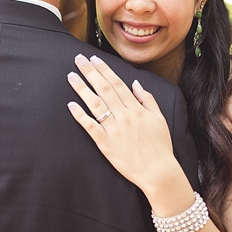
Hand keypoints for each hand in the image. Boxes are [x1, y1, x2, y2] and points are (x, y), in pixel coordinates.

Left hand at [67, 54, 184, 202]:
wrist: (158, 173)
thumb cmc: (160, 146)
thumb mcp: (159, 118)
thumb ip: (147, 98)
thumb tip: (135, 82)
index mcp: (136, 109)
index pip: (117, 83)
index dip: (104, 69)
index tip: (94, 58)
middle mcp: (123, 116)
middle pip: (103, 89)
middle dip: (90, 72)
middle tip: (78, 59)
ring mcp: (114, 130)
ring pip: (95, 104)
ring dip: (82, 88)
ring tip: (71, 76)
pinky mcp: (106, 144)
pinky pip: (91, 127)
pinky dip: (80, 115)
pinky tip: (71, 105)